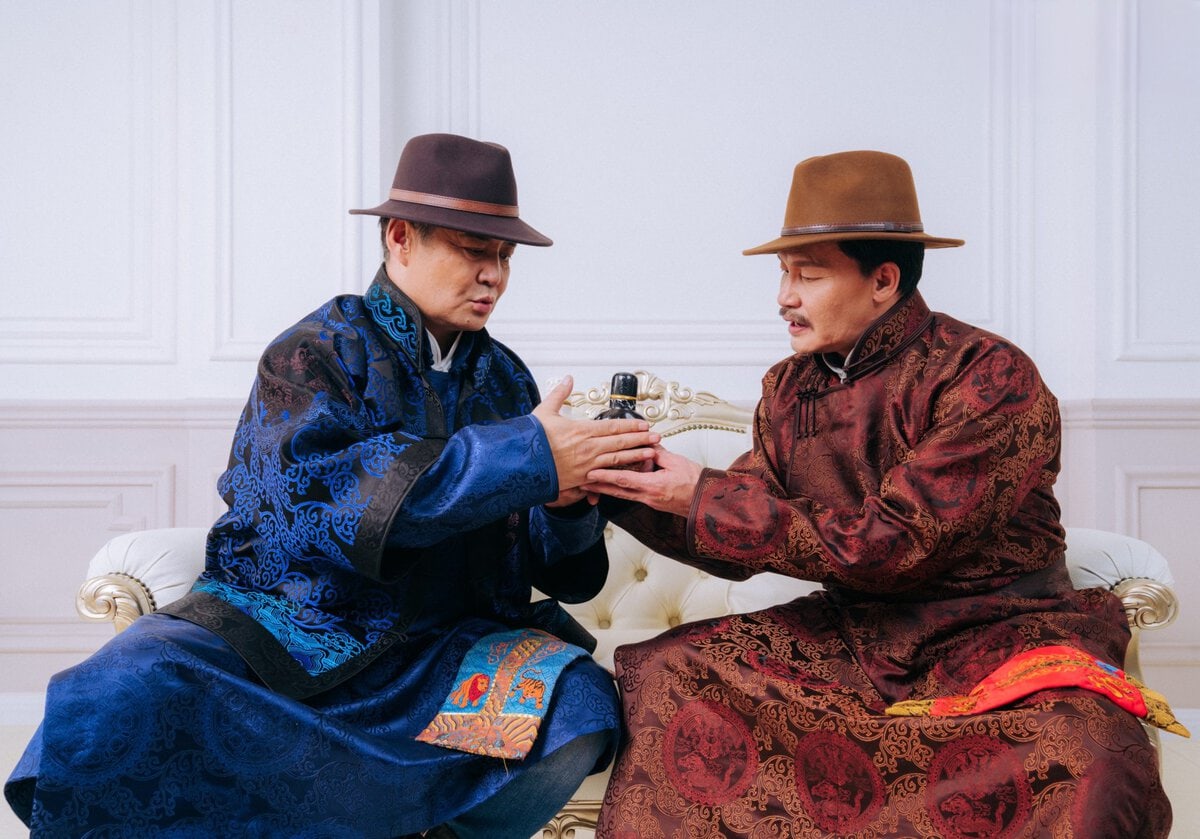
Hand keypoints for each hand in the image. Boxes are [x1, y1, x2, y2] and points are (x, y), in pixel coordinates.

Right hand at [532, 375, 659, 493]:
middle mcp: (588, 448)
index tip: (644, 424)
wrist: (521, 465)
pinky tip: (631, 473)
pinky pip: (606, 475)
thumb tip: (568, 379)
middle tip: (657, 437)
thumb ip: (560, 394)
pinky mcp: (582, 478)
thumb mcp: (544, 411)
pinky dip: (621, 473)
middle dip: (641, 439)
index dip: (631, 425)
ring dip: (637, 455)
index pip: (613, 426)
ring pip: (618, 460)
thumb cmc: (532, 440)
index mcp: (581, 430)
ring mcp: (587, 465)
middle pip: (621, 442)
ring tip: (652, 452)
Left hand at [583, 445, 702, 516]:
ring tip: (591, 487)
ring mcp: (650, 501)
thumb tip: (646, 444)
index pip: (624, 480)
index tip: (591, 473)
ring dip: (606, 491)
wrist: (707, 501)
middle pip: (617, 491)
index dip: (605, 476)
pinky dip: (620, 492)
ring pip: (623, 495)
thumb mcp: (676, 462)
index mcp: (653, 485)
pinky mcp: (653, 503)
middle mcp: (648, 496)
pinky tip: (612, 489)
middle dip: (598, 488)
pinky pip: (632, 496)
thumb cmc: (695, 482)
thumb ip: (658, 453)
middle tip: (581, 483)